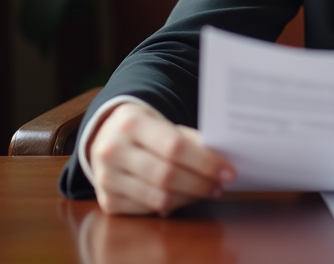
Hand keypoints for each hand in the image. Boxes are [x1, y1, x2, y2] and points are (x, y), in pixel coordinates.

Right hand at [87, 102, 235, 215]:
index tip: (228, 172)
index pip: (174, 147)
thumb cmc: (144, 129)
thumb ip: (187, 139)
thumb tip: (221, 161)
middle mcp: (113, 151)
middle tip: (220, 187)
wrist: (105, 138)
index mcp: (130, 123)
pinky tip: (184, 198)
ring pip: (159, 198)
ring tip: (207, 191)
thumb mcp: (162, 122)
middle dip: (201, 184)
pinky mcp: (107, 202)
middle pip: (167, 176)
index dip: (205, 162)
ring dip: (190, 198)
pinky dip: (171, 206)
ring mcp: (107, 179)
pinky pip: (148, 211)